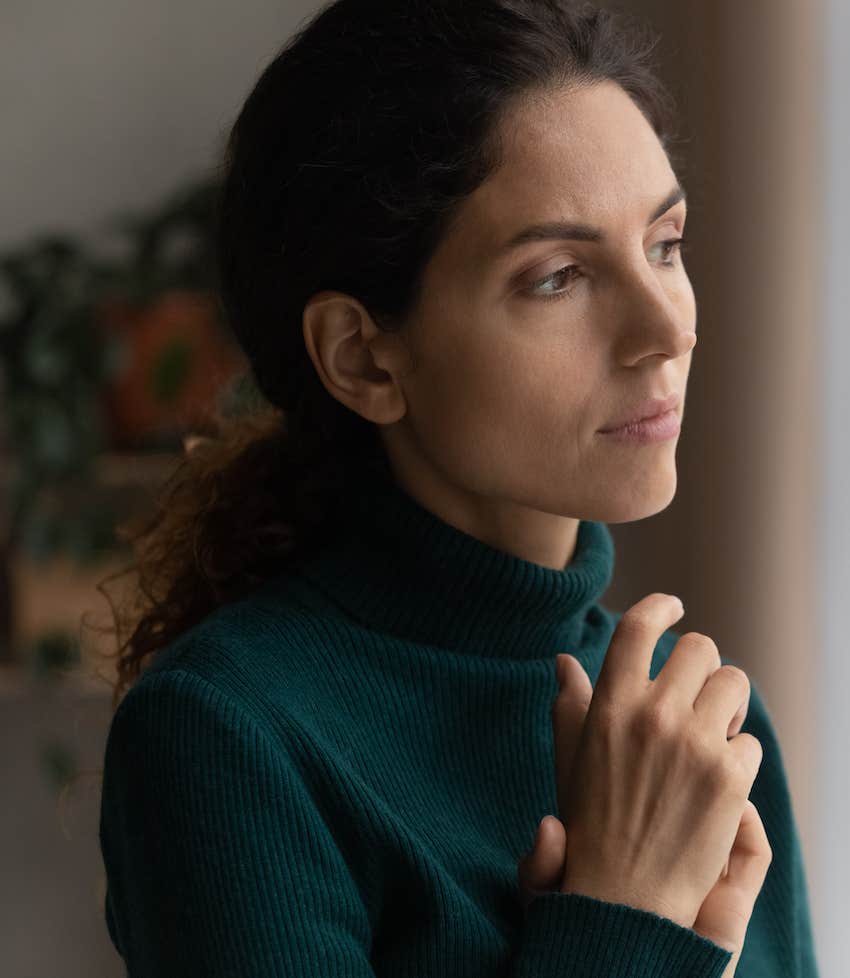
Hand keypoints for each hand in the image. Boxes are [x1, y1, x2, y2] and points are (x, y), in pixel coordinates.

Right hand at [520, 609, 771, 970]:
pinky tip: (717, 779)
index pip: (638, 627)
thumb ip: (570, 704)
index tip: (674, 607)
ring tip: (712, 731)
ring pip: (734, 683)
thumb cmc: (591, 824)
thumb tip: (565, 660)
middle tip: (695, 693)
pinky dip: (738, 755)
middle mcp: (654, 716)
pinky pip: (749, 739)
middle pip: (700, 648)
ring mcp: (695, 745)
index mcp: (611, 705)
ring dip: (726, 702)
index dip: (660, 606)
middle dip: (702, 665)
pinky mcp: (731, 779)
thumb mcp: (571, 759)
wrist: (625, 898)